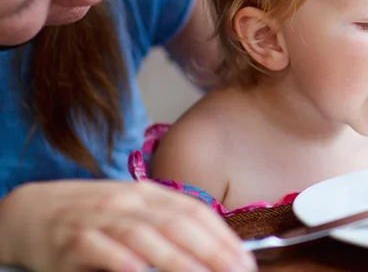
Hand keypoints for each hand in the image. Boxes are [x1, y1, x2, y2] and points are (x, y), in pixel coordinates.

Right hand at [0, 180, 255, 271]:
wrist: (34, 211)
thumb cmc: (94, 216)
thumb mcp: (134, 210)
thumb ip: (167, 223)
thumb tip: (211, 248)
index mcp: (149, 193)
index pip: (195, 211)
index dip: (222, 236)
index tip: (245, 261)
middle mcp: (129, 201)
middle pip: (178, 223)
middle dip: (212, 251)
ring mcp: (101, 218)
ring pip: (146, 237)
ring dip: (179, 260)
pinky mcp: (73, 239)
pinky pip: (104, 251)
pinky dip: (127, 262)